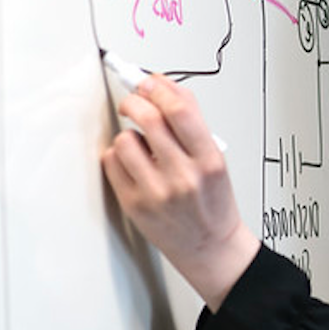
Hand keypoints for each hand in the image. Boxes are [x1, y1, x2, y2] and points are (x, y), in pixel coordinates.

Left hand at [101, 75, 259, 311]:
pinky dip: (118, 157)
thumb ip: (193, 125)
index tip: (150, 82)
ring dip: (129, 135)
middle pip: (149, 118)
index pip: (180, 110)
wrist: (211, 247)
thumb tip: (167, 88)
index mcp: (209, 161)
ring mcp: (156, 191)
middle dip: (136, 101)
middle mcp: (183, 176)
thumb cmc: (214, 204)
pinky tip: (134, 164)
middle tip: (135, 102)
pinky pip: (112, 163)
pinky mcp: (134, 204)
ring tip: (142, 145)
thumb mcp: (216, 161)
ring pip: (125, 140)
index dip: (159, 87)